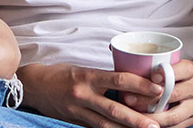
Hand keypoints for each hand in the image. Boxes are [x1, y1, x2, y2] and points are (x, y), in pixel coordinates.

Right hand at [19, 63, 166, 127]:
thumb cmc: (61, 74)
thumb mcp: (83, 70)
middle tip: (156, 124)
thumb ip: (105, 78)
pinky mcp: (73, 121)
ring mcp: (77, 111)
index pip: (119, 79)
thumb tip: (131, 85)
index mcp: (88, 76)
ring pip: (106, 124)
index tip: (158, 90)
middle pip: (115, 108)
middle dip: (137, 118)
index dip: (140, 85)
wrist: (33, 86)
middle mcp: (83, 94)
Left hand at [120, 60, 192, 127]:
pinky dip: (159, 126)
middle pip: (173, 94)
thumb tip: (114, 48)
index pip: (180, 70)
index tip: (149, 77)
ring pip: (173, 115)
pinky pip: (175, 127)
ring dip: (151, 118)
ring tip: (134, 117)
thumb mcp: (174, 61)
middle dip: (149, 99)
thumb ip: (151, 59)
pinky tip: (145, 125)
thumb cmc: (180, 72)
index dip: (164, 74)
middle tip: (129, 99)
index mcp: (191, 69)